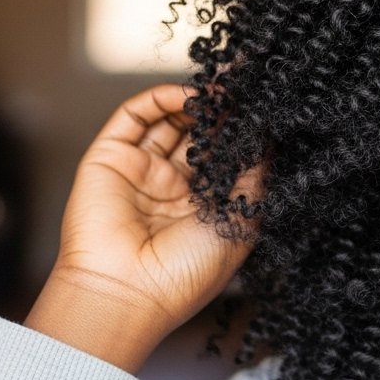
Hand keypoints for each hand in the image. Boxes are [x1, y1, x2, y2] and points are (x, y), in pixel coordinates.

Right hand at [24, 83, 264, 371]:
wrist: (126, 294)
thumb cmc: (186, 274)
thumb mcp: (239, 223)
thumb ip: (255, 179)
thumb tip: (270, 139)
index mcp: (203, 208)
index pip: (225, 157)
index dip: (242, 132)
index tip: (266, 105)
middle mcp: (172, 187)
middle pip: (199, 134)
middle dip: (222, 110)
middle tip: (246, 85)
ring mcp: (140, 171)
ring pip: (169, 120)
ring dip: (195, 100)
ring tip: (223, 86)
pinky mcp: (109, 158)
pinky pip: (134, 117)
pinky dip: (160, 98)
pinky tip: (188, 94)